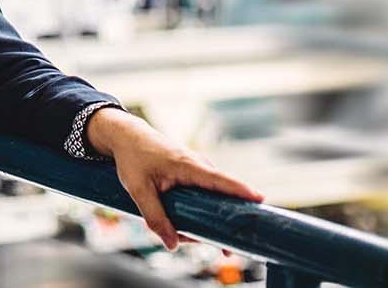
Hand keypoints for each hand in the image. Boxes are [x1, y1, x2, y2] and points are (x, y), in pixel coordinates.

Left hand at [87, 107, 264, 249]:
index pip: (221, 180)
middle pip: (223, 197)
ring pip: (213, 200)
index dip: (241, 191)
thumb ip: (154, 217)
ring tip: (190, 237)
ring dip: (207, 221)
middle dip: (225, 224)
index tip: (260, 200)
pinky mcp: (194, 175)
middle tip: (226, 250)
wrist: (127, 136)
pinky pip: (205, 196)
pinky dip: (200, 212)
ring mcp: (198, 170)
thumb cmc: (133, 158)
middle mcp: (200, 166)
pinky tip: (185, 227)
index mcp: (190, 166)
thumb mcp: (138, 190)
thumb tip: (172, 244)